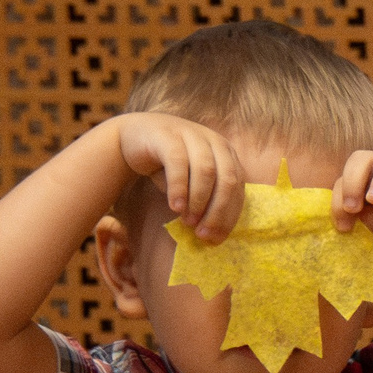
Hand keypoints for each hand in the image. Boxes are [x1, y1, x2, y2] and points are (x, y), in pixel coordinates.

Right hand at [114, 113, 245, 241]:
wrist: (135, 136)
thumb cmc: (169, 165)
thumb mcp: (192, 183)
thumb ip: (206, 202)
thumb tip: (213, 235)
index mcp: (227, 153)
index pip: (237, 187)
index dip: (229, 215)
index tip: (216, 238)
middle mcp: (214, 141)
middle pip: (227, 180)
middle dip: (217, 211)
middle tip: (203, 234)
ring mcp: (192, 134)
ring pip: (206, 171)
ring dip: (199, 201)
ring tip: (188, 222)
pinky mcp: (168, 135)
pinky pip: (178, 163)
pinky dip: (179, 188)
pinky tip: (174, 207)